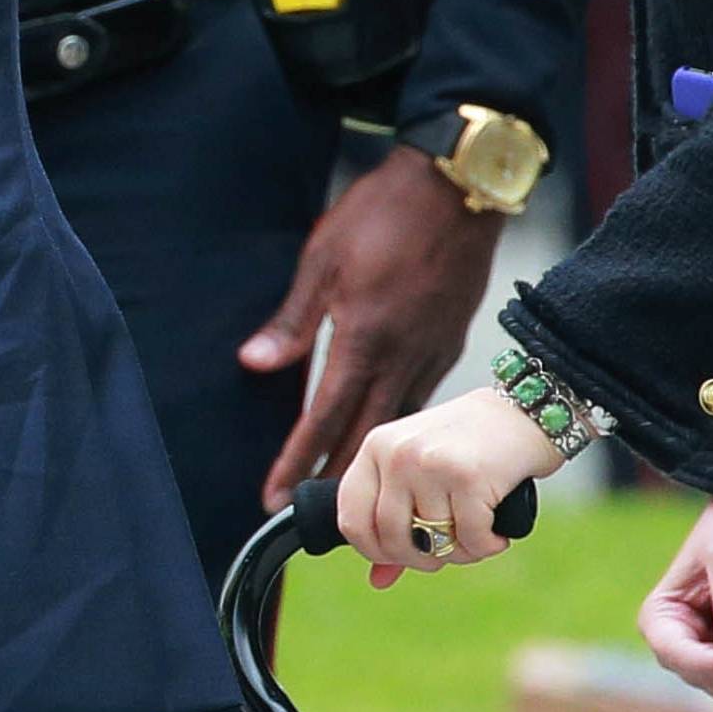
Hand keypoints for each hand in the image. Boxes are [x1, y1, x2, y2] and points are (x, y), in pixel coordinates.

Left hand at [241, 144, 502, 510]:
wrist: (457, 185)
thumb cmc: (382, 213)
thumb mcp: (324, 258)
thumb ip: (293, 319)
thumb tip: (254, 364)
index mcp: (364, 338)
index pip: (324, 417)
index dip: (298, 462)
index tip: (275, 500)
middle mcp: (403, 357)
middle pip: (367, 438)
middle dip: (340, 486)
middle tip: (317, 526)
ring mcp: (433, 353)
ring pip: (399, 426)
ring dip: (374, 467)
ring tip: (352, 502)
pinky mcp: (450, 342)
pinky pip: (422, 401)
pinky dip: (402, 431)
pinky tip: (391, 442)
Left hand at [338, 385, 561, 587]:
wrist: (524, 412)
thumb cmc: (468, 447)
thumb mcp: (420, 472)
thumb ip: (396, 522)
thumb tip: (377, 581)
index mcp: (375, 448)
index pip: (350, 519)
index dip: (374, 551)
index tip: (403, 556)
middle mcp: (396, 453)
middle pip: (390, 539)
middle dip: (423, 559)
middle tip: (449, 549)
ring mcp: (429, 463)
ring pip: (434, 544)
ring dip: (462, 552)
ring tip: (479, 530)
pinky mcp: (468, 476)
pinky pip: (471, 541)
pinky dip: (489, 546)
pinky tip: (498, 530)